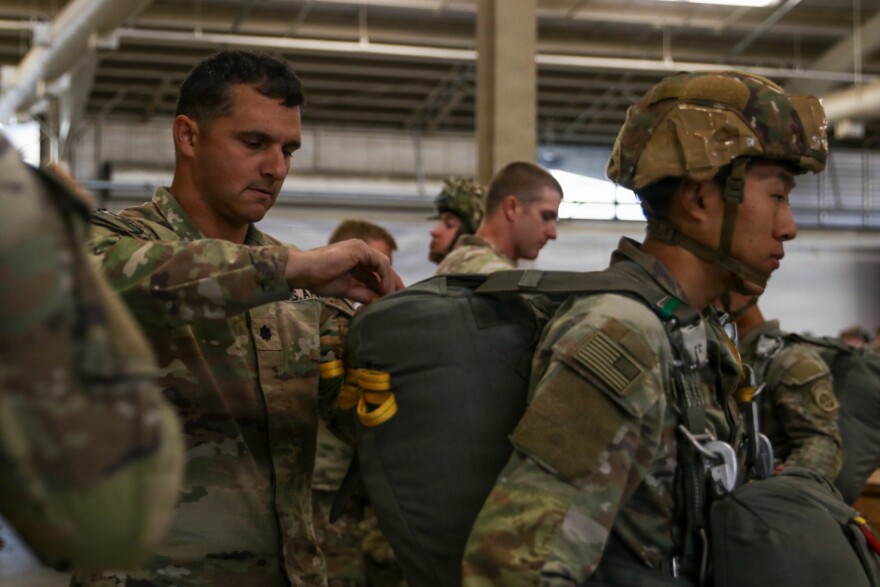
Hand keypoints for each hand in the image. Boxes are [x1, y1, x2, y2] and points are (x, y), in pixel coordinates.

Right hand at [284, 239, 402, 302]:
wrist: (304, 271)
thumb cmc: (319, 279)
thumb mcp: (346, 289)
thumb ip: (362, 294)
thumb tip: (377, 302)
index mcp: (355, 258)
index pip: (376, 271)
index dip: (386, 284)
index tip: (393, 297)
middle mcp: (360, 250)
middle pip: (383, 267)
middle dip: (393, 283)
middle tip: (402, 297)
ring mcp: (360, 248)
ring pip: (383, 265)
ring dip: (389, 282)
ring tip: (392, 298)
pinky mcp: (359, 249)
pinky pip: (380, 264)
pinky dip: (384, 278)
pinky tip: (385, 291)